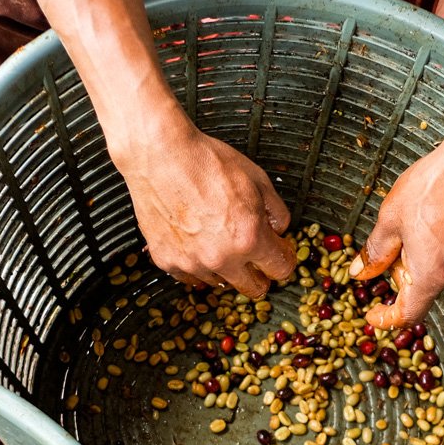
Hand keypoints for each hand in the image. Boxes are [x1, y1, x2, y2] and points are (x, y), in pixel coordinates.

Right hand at [113, 114, 295, 297]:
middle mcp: (221, 257)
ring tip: (218, 239)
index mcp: (249, 238)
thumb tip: (279, 229)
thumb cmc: (205, 162)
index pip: (281, 270)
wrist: (160, 155)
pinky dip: (197, 264)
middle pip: (253, 289)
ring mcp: (192, 262)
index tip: (279, 252)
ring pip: (220, 282)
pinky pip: (190, 275)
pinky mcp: (167, 260)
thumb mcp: (257, 179)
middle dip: (259, 274)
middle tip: (254, 257)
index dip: (283, 258)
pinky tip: (197, 242)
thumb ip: (276, 211)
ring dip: (226, 268)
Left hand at [349, 133, 443, 328]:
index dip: (387, 318)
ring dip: (425, 258)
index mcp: (430, 274)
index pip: (408, 313)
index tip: (375, 314)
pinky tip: (439, 221)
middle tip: (397, 241)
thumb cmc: (433, 186)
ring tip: (420, 223)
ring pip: (441, 271)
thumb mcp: (390, 219)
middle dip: (404, 272)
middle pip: (423, 288)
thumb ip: (374, 253)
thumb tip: (361, 272)